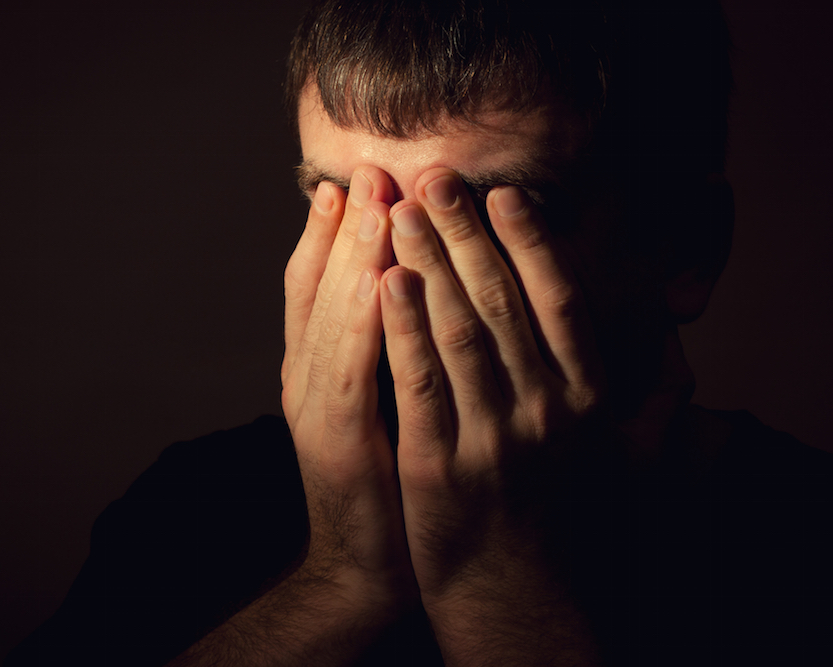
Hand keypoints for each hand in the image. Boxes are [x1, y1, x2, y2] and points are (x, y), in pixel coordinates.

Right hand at [281, 166, 414, 609]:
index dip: (329, 232)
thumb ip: (379, 352)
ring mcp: (314, 410)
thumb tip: (403, 292)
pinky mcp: (339, 443)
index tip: (352, 182)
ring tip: (378, 201)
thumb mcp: (376, 406)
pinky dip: (365, 321)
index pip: (316, 287)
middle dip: (346, 226)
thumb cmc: (383, 484)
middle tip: (369, 170)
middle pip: (322, 288)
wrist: (361, 570)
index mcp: (314, 369)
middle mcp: (304, 379)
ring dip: (355, 256)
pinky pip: (352, 369)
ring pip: (334, 317)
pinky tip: (387, 280)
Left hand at [380, 169, 605, 662]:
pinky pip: (417, 381)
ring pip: (457, 330)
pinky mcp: (439, 464)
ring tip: (402, 209)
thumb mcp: (622, 456)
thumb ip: (650, 397)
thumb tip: (672, 340)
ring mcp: (492, 438)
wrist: (515, 589)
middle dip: (465, 233)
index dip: (532, 242)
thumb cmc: (559, 509)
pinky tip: (383, 279)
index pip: (560, 301)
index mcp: (587, 398)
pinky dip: (401, 326)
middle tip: (435, 176)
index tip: (503, 193)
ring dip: (429, 262)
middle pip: (501, 301)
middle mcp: (545, 410)